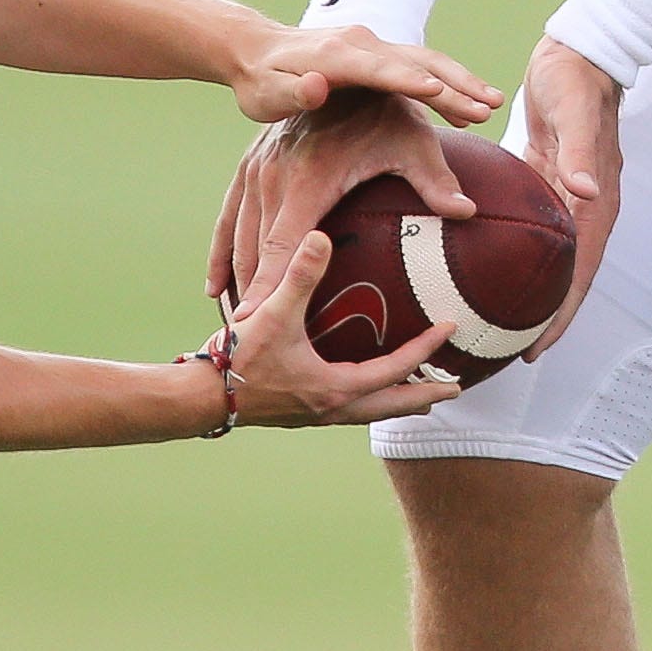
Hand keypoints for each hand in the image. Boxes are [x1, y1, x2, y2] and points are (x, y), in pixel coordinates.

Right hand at [211, 86, 466, 315]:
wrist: (343, 62)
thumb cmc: (384, 108)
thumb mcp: (413, 140)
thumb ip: (435, 179)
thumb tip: (467, 210)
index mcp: (309, 178)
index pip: (284, 246)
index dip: (269, 287)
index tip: (258, 324)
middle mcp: (275, 175)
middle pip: (255, 249)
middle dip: (248, 296)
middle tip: (245, 343)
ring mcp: (258, 168)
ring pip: (239, 236)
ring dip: (235, 280)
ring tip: (235, 326)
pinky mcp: (252, 164)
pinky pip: (230, 216)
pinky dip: (223, 254)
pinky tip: (217, 287)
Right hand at [214, 235, 456, 427]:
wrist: (198, 398)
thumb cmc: (237, 359)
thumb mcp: (272, 312)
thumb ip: (299, 274)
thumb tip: (322, 235)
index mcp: (336, 387)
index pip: (396, 369)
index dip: (426, 349)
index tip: (451, 329)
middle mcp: (331, 407)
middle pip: (391, 406)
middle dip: (423, 396)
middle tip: (453, 387)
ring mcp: (314, 414)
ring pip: (369, 411)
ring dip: (394, 401)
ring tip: (415, 391)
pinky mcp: (296, 412)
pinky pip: (346, 409)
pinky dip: (365, 400)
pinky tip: (358, 385)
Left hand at [224, 22, 500, 134]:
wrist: (257, 49)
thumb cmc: (261, 82)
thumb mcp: (267, 95)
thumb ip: (294, 93)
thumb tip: (318, 86)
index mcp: (336, 56)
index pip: (379, 69)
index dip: (409, 82)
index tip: (440, 94)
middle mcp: (361, 43)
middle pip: (416, 62)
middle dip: (455, 83)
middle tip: (489, 107)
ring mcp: (373, 45)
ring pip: (426, 61)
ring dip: (462, 81)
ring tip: (494, 104)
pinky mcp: (380, 53)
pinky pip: (421, 65)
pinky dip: (449, 81)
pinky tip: (470, 105)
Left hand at [515, 37, 623, 356]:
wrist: (577, 50)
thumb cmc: (576, 78)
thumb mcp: (576, 112)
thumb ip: (583, 154)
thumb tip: (588, 193)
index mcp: (597, 200)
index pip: (581, 271)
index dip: (561, 313)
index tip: (536, 348)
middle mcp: (585, 206)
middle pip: (567, 275)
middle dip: (544, 317)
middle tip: (510, 352)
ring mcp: (568, 195)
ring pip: (550, 257)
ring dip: (531, 290)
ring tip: (500, 323)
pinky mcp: (550, 180)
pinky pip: (534, 229)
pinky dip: (518, 255)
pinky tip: (490, 266)